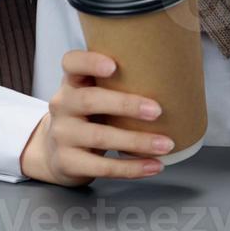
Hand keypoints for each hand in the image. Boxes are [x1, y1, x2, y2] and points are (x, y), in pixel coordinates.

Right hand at [19, 50, 176, 184]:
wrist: (56, 153)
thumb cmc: (88, 117)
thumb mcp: (93, 94)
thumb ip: (119, 83)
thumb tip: (174, 77)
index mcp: (72, 82)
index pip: (72, 63)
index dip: (90, 62)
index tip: (113, 65)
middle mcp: (63, 105)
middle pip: (90, 99)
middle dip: (126, 105)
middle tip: (157, 111)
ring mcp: (62, 135)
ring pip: (100, 137)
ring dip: (137, 141)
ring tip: (166, 144)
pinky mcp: (67, 162)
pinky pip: (102, 167)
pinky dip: (131, 168)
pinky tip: (153, 165)